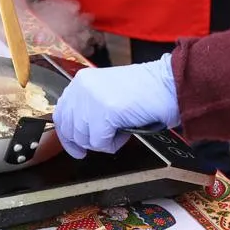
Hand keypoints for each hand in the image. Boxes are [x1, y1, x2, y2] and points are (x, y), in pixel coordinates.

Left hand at [53, 55, 179, 158]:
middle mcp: (81, 87)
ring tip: (121, 130)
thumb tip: (76, 134)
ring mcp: (92, 99)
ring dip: (104, 142)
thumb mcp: (106, 92)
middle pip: (70, 130)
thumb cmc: (144, 92)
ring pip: (84, 139)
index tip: (77, 148)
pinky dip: (114, 144)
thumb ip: (89, 107)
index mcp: (81, 80)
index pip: (60, 114)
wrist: (168, 85)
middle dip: (87, 142)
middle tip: (105, 142)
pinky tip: (125, 131)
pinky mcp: (105, 112)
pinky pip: (100, 143)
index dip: (67, 136)